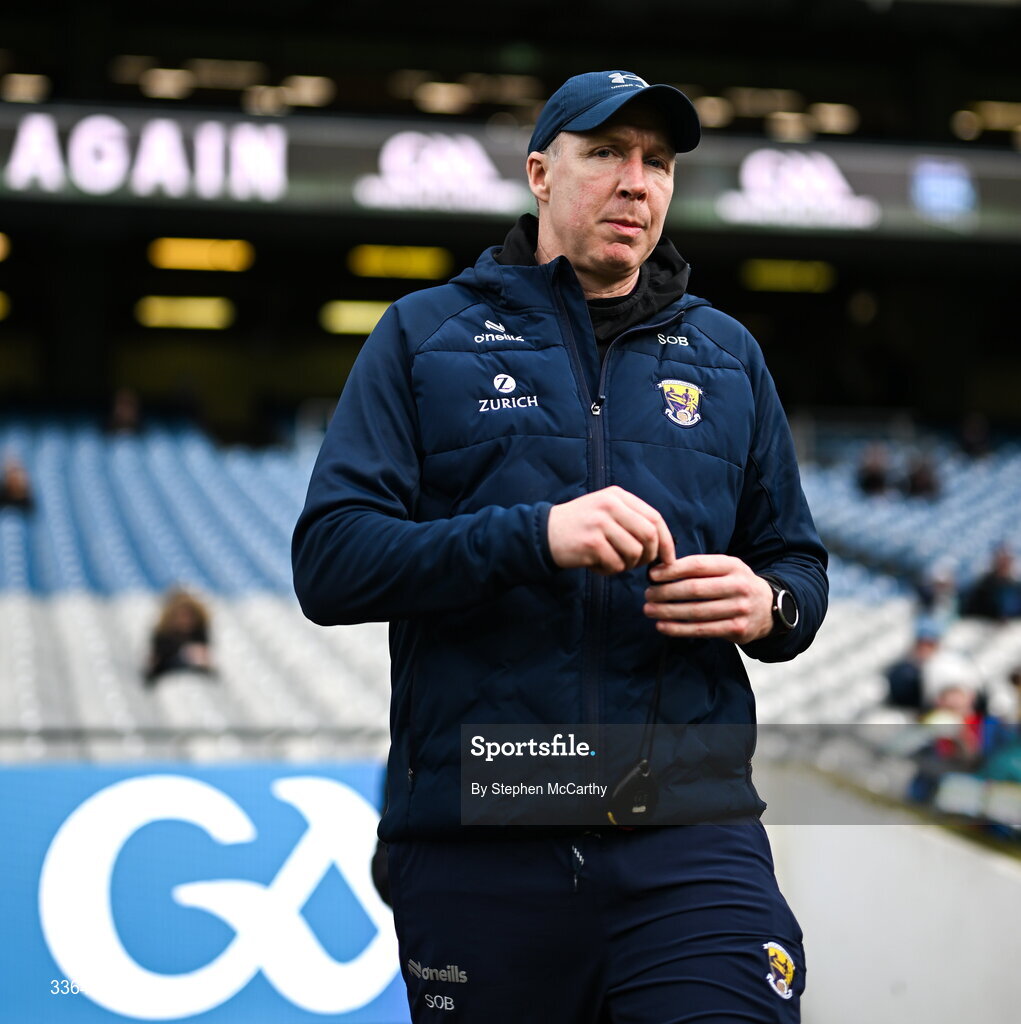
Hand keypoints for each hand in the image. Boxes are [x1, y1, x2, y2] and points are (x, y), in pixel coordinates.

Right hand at [547, 486, 675, 575]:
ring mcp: (600, 523)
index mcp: (618, 496)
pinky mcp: (591, 542)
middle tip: (638, 565)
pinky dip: (609, 571)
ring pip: (634, 553)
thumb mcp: (606, 511)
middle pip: (649, 535)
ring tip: (611, 563)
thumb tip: (663, 545)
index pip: (655, 518)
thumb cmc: (580, 527)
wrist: (543, 534)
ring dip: (627, 566)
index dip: (666, 541)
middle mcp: (610, 505)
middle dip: (649, 556)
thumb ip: (632, 520)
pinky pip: (616, 564)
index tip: (668, 559)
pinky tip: (596, 566)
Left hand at [643, 555, 773, 642]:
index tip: (652, 575)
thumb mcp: (725, 568)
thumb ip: (700, 567)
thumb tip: (661, 570)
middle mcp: (738, 586)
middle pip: (695, 589)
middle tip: (648, 594)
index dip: (673, 570)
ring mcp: (739, 609)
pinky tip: (662, 626)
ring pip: (696, 612)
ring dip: (668, 612)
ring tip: (650, 610)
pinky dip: (678, 629)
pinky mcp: (737, 629)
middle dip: (666, 592)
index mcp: (732, 566)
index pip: (698, 566)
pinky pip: (702, 630)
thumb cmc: (736, 584)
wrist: (769, 608)